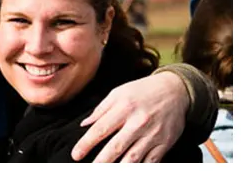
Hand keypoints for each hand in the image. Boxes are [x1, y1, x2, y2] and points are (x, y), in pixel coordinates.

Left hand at [71, 71, 188, 162]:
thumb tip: (85, 124)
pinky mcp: (164, 144)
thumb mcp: (119, 92)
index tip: (76, 154)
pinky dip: (140, 168)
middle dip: (101, 161)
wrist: (176, 90)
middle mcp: (138, 122)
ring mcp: (152, 135)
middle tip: (89, 168)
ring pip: (133, 158)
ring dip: (119, 168)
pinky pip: (150, 162)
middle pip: (116, 147)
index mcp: (124, 107)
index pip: (101, 129)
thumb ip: (101, 109)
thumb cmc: (143, 90)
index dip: (86, 143)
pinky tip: (129, 169)